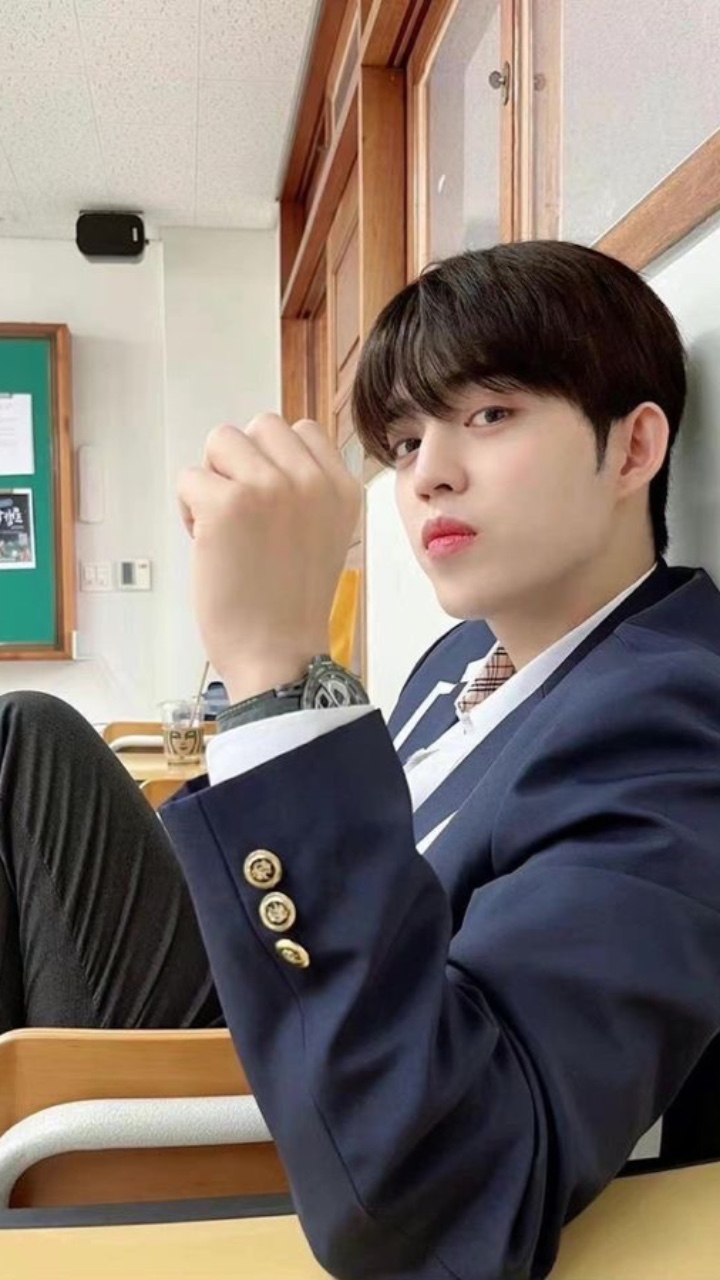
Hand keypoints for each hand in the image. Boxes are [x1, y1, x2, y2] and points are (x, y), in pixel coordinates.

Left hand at [177, 415, 361, 703]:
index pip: (300, 431)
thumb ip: (307, 492)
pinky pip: (188, 478)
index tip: (268, 507)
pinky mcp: (226, 505)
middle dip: (241, 464)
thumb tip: (263, 458)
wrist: (278, 656)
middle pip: (259, 426)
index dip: (273, 462)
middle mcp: (311, 480)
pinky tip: (205, 543)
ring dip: (212, 480)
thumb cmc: (293, 606)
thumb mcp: (325, 535)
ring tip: (222, 527)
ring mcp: (269, 488)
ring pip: (221, 441)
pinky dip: (187, 510)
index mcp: (342, 488)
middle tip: (243, 516)